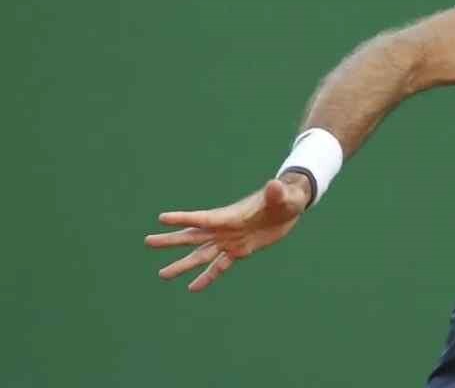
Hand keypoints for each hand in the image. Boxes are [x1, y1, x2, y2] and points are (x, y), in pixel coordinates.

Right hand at [145, 174, 311, 291]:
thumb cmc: (287, 197)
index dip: (184, 218)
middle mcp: (225, 229)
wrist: (289, 207)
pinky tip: (193, 288)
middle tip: (147, 241)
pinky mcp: (239, 251)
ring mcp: (230, 241)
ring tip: (162, 275)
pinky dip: (207, 277)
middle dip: (171, 240)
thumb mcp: (284, 196)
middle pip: (194, 236)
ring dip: (183, 265)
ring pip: (201, 255)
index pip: (204, 218)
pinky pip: (219, 267)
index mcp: (232, 216)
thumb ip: (277, 193)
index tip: (162, 218)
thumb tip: (274, 184)